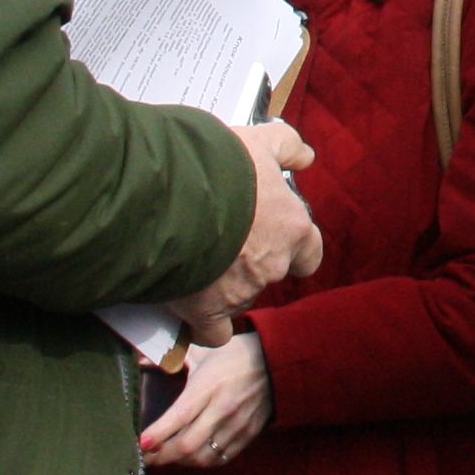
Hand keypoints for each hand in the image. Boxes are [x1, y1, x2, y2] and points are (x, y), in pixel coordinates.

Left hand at [140, 333, 272, 468]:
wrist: (276, 361)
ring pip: (203, 457)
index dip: (158, 434)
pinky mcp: (248, 434)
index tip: (142, 443)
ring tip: (168, 456)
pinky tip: (192, 456)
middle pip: (188, 445)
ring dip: (180, 461)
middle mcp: (223, 408)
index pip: (179, 416)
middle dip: (162, 455)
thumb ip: (172, 358)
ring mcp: (237, 424)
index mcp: (208, 385)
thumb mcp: (203, 351)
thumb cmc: (235, 355)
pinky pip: (221, 458)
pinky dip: (203, 462)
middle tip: (147, 456)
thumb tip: (141, 360)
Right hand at [172, 121, 324, 343]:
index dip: (290, 247)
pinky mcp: (206, 311)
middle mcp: (273, 265)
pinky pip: (212, 332)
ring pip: (239, 298)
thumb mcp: (257, 142)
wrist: (166, 195)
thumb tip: (306, 156)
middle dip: (248, 262)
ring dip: (222, 286)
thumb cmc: (214, 165)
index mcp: (292, 229)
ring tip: (194, 260)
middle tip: (220, 240)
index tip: (270, 235)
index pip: (308, 252)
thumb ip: (287, 146)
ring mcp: (240, 291)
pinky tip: (191, 308)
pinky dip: (203, 325)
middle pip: (268, 274)